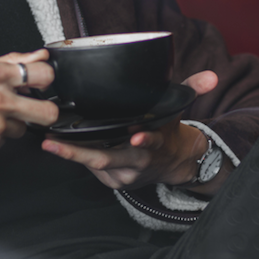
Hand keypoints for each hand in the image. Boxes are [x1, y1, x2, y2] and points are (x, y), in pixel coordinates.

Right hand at [0, 50, 57, 162]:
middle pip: (47, 112)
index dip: (44, 80)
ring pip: (21, 129)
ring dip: (9, 124)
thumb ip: (9, 61)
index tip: (39, 84)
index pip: (45, 75)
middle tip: (26, 108)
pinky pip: (2, 143)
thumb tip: (38, 55)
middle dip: (41, 111)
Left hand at [42, 71, 220, 190]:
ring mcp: (124, 175)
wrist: (175, 165)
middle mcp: (138, 162)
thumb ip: (192, 89)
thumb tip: (211, 76)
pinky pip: (91, 168)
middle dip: (76, 152)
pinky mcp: (113, 181)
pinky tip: (60, 144)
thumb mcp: (178, 111)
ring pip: (93, 164)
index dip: (144, 139)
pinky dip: (76, 155)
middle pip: (106, 159)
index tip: (137, 134)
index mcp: (155, 143)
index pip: (150, 141)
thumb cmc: (168, 133)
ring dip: (70, 153)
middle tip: (51, 142)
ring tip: (47, 140)